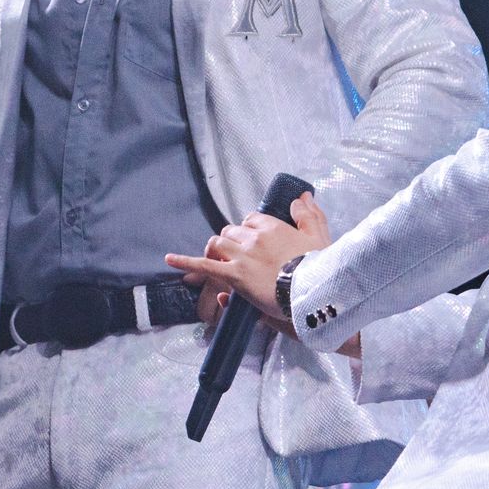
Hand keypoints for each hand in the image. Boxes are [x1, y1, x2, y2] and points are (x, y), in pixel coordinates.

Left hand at [166, 193, 332, 323]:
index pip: (250, 219)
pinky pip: (204, 265)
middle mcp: (254, 237)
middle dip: (231, 241)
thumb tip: (302, 196)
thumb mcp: (318, 235)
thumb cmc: (318, 266)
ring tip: (218, 261)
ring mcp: (241, 256)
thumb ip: (309, 214)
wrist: (312, 292)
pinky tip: (170, 259)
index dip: (249, 230)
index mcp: (272, 226)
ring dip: (216, 251)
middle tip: (237, 257)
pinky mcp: (233, 275)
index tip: (253, 242)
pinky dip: (185, 262)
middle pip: (231, 231)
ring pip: (218, 244)